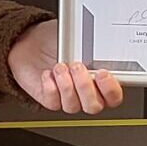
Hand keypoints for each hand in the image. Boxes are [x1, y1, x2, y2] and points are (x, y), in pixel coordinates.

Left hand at [8, 20, 123, 113]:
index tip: (103, 73)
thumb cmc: (58, 41)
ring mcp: (68, 98)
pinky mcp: (51, 100)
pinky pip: (54, 102)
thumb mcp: (77, 39)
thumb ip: (90, 47)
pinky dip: (50, 87)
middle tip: (77, 66)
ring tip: (60, 66)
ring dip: (66, 85)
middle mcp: (86, 93)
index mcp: (100, 80)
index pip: (113, 95)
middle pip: (94, 106)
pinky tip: (48, 73)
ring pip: (73, 106)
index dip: (111, 89)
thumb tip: (97, 45)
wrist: (33, 44)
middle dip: (85, 87)